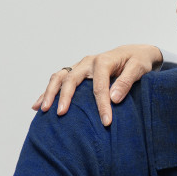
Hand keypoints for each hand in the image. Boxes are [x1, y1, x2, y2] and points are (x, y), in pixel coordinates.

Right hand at [32, 45, 164, 126]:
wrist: (135, 53)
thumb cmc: (138, 61)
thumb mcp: (139, 68)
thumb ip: (127, 82)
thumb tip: (114, 98)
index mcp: (103, 61)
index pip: (99, 86)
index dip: (102, 105)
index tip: (106, 122)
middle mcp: (88, 62)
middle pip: (71, 78)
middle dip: (65, 96)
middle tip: (61, 114)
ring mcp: (80, 66)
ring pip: (60, 77)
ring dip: (50, 92)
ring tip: (43, 109)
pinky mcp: (77, 72)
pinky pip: (59, 80)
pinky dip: (47, 92)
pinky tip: (37, 105)